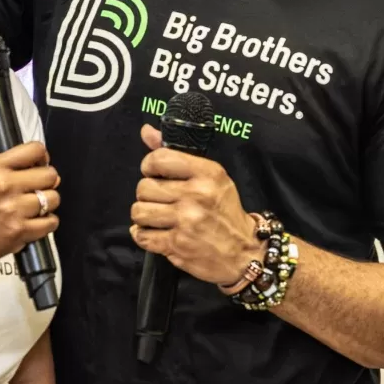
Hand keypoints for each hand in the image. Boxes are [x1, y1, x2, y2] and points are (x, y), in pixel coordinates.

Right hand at [0, 142, 59, 285]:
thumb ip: (8, 169)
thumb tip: (41, 168)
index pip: (34, 150)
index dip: (42, 158)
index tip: (38, 166)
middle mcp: (6, 185)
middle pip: (50, 175)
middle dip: (48, 182)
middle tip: (37, 190)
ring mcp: (15, 210)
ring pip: (54, 199)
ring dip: (47, 204)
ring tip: (33, 209)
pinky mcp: (20, 232)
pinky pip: (51, 222)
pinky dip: (46, 223)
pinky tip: (34, 223)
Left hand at [130, 124, 263, 286]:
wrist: (244, 252)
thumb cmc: (224, 211)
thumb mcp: (210, 177)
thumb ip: (175, 154)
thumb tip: (146, 131)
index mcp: (207, 173)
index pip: (159, 159)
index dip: (149, 166)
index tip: (154, 174)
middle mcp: (196, 194)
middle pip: (144, 187)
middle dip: (147, 195)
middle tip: (160, 201)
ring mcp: (185, 221)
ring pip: (139, 212)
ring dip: (144, 216)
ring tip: (157, 217)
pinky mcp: (177, 244)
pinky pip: (142, 236)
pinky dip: (144, 235)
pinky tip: (155, 233)